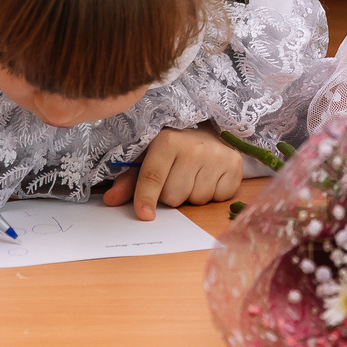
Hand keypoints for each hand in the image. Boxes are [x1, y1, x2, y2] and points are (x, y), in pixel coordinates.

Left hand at [104, 126, 244, 220]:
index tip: (144, 215)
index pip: (153, 177)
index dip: (145, 198)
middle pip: (174, 196)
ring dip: (192, 195)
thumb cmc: (174, 148)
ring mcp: (217, 157)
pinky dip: (212, 193)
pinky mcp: (235, 166)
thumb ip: (129, 180)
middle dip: (171, 194)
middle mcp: (194, 148)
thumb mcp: (149, 157)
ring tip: (194, 176)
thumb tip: (110, 200)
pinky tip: (209, 177)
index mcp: (167, 141)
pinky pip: (218, 198)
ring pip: (196, 200)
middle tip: (176, 178)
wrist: (211, 132)